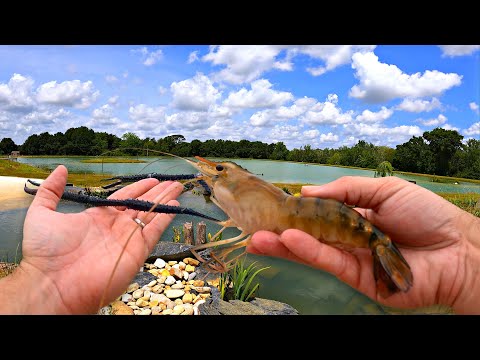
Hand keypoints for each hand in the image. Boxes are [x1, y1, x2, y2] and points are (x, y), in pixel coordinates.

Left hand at [0, 165, 182, 313]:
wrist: (53, 283)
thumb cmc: (45, 252)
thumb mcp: (41, 213)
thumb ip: (51, 190)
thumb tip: (62, 169)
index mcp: (98, 217)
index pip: (124, 197)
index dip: (139, 187)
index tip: (152, 179)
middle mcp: (115, 226)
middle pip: (141, 204)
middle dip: (158, 192)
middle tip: (172, 182)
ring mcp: (127, 238)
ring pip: (151, 214)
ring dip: (165, 201)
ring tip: (177, 188)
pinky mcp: (136, 250)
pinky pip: (154, 231)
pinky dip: (165, 218)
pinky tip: (175, 206)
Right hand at [247, 176, 479, 313]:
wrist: (460, 249)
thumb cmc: (427, 214)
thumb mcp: (383, 189)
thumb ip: (344, 190)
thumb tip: (307, 191)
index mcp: (356, 217)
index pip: (320, 214)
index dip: (298, 212)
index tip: (275, 207)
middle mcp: (349, 239)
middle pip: (310, 236)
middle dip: (282, 233)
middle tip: (254, 229)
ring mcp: (352, 260)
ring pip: (314, 252)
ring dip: (286, 245)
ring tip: (259, 238)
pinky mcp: (358, 279)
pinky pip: (329, 262)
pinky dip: (309, 251)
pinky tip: (289, 241)